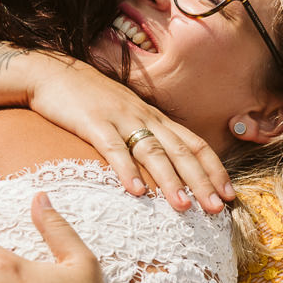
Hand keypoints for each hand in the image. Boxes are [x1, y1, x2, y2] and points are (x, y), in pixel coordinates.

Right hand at [21, 55, 232, 211]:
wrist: (53, 73)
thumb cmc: (90, 100)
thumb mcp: (126, 116)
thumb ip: (145, 137)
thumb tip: (166, 167)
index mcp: (155, 117)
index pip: (194, 143)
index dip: (214, 169)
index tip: (229, 194)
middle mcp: (144, 117)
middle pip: (181, 151)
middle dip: (202, 182)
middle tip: (217, 209)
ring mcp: (120, 118)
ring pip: (153, 152)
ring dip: (170, 181)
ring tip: (184, 207)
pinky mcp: (93, 123)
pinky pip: (113, 148)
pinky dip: (126, 170)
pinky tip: (136, 192)